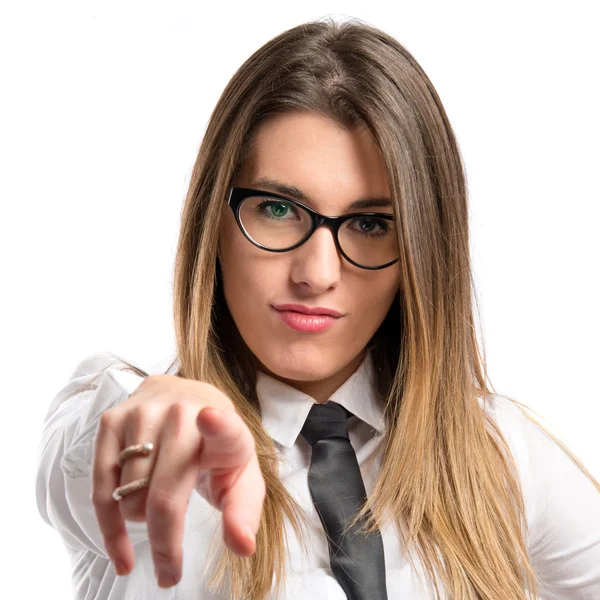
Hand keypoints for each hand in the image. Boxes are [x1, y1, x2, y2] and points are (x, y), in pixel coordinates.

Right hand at [91, 374, 265, 587]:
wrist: (187, 400)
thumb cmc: (216, 448)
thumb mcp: (241, 476)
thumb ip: (243, 512)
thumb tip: (242, 546)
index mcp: (224, 426)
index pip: (222, 425)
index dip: (217, 424)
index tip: (210, 419)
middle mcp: (181, 413)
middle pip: (163, 496)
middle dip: (165, 544)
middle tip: (169, 570)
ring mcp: (143, 413)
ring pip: (130, 496)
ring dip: (141, 520)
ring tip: (158, 515)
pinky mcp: (112, 420)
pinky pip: (102, 488)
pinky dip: (109, 527)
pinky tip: (121, 553)